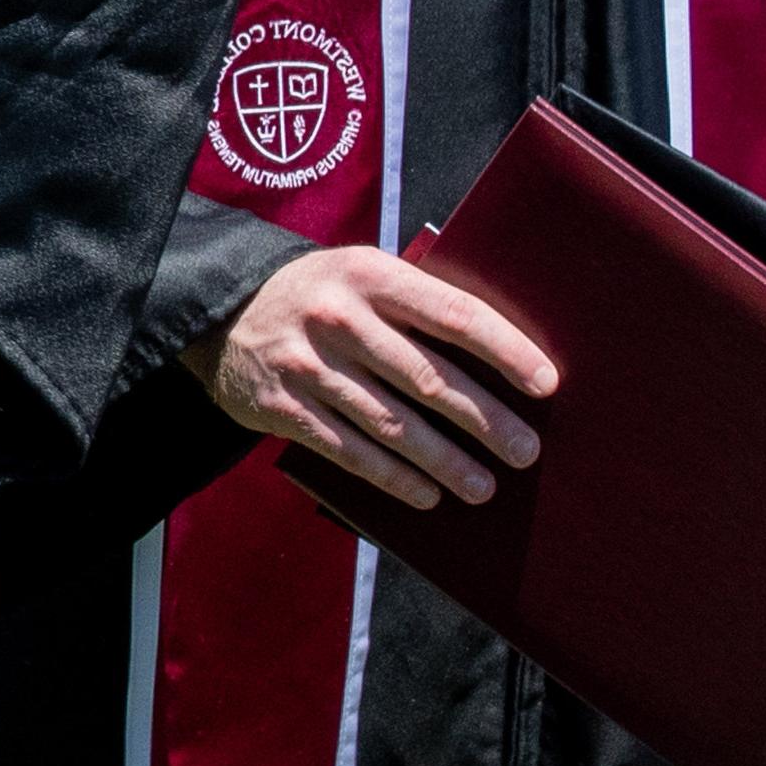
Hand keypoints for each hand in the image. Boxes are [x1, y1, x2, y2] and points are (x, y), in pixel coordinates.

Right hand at [191, 244, 559, 512]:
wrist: (220, 311)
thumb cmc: (320, 294)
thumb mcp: (362, 272)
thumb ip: (417, 301)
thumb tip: (504, 350)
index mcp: (369, 274)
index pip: (452, 313)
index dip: (504, 350)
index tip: (545, 383)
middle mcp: (338, 318)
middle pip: (428, 378)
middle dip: (485, 420)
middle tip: (526, 451)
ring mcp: (307, 365)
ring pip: (391, 424)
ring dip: (445, 460)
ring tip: (485, 486)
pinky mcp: (283, 407)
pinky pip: (349, 450)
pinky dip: (392, 477)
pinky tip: (427, 493)